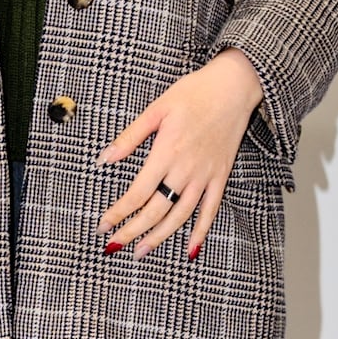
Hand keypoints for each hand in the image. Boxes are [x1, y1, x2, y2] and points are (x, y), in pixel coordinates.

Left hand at [93, 48, 265, 258]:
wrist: (234, 87)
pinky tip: (190, 249)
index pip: (137, 193)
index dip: (118, 213)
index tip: (103, 226)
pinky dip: (200, 231)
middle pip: (155, 210)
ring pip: (180, 216)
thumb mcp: (156, 109)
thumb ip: (130, 137)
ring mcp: (205, 176)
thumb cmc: (194, 93)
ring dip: (159, 237)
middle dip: (132, 231)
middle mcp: (185, 169)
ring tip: (141, 251)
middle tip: (114, 246)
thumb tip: (104, 159)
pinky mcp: (220, 176)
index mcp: (166, 152)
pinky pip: (210, 210)